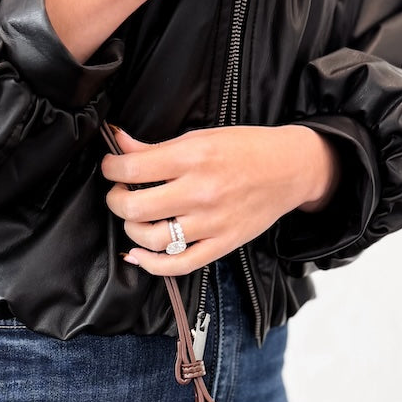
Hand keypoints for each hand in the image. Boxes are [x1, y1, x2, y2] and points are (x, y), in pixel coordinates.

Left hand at [101, 125, 340, 275]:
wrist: (289, 169)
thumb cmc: (245, 149)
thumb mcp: (201, 137)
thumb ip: (157, 147)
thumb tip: (120, 146)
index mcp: (193, 157)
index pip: (133, 169)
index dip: (111, 169)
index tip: (111, 168)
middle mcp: (201, 192)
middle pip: (135, 208)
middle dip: (117, 200)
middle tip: (120, 194)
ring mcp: (211, 222)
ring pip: (152, 238)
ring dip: (131, 230)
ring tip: (134, 218)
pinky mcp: (221, 244)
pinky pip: (179, 264)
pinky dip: (152, 264)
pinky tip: (139, 254)